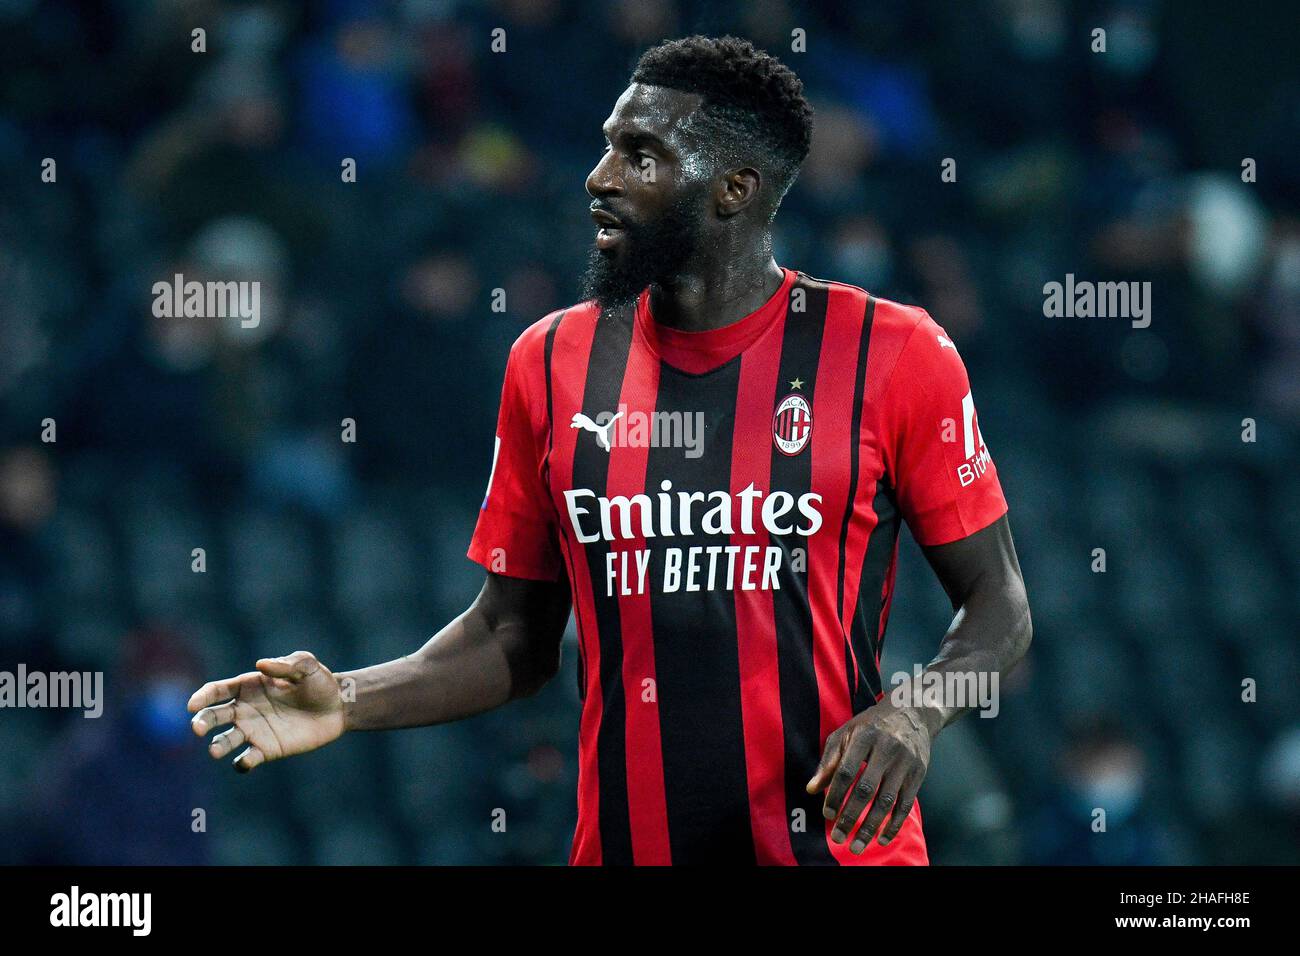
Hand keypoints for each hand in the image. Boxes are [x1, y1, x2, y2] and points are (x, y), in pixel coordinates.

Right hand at [188, 651, 345, 772]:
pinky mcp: (266, 749)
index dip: (202, 697)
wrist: (338, 708)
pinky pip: (246, 759)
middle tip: (198, 728)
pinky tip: (246, 760)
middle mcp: (245, 709)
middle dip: (202, 722)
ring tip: (214, 750)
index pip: (217, 691)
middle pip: (214, 716)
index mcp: (248, 686)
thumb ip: (286, 665)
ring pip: (226, 740)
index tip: (193, 705)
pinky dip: (242, 763)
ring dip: (217, 745)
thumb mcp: (307, 667)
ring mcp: (254, 731)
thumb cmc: (319, 683)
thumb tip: (260, 665)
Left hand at [805, 703, 932, 852]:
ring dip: (871, 827)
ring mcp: (905, 762)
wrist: (913, 711)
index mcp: (864, 736)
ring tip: (857, 846)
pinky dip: (894, 824)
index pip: (846, 771)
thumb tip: (811, 790)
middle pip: (866, 789)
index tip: (826, 814)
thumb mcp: (846, 733)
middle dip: (850, 817)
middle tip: (838, 838)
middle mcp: (886, 749)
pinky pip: (906, 804)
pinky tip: (882, 839)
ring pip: (886, 801)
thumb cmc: (872, 725)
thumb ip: (829, 760)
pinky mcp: (918, 774)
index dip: (835, 794)